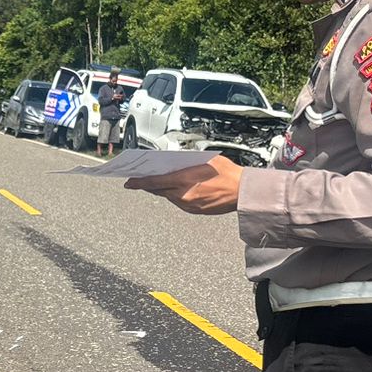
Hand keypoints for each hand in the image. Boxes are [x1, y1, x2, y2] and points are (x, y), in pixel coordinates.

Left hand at [123, 155, 242, 214]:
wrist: (242, 192)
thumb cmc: (227, 173)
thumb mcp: (205, 160)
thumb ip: (186, 161)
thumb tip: (175, 161)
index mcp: (184, 180)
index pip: (154, 182)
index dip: (139, 182)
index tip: (129, 182)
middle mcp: (183, 195)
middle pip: (159, 190)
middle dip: (149, 185)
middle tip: (140, 180)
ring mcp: (188, 205)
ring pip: (168, 197)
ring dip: (163, 190)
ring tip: (159, 182)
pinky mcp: (194, 211)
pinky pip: (179, 202)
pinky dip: (175, 195)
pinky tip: (177, 189)